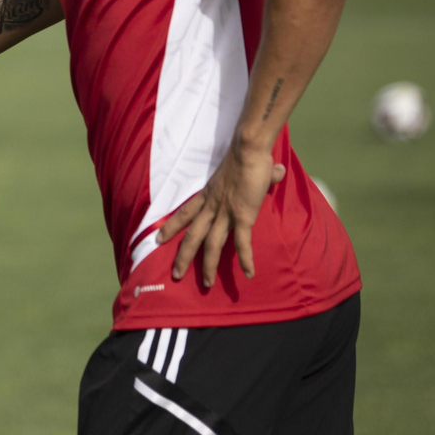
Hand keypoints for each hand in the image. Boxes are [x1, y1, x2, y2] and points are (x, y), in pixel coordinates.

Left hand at [155, 144, 285, 287]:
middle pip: (192, 236)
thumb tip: (277, 172)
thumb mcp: (239, 170)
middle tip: (175, 275)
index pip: (184, 213)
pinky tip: (248, 274)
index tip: (158, 239)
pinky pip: (242, 243)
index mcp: (207, 195)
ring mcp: (225, 212)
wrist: (248, 150)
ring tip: (206, 284)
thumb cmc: (246, 156)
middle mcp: (212, 206)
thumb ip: (254, 178)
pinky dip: (245, 259)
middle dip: (182, 256)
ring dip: (208, 265)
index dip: (170, 227)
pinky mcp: (242, 216)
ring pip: (211, 244)